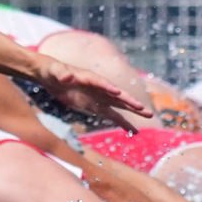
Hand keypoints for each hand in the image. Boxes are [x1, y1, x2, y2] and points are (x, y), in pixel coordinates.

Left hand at [33, 63, 160, 125]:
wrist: (52, 75)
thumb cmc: (53, 70)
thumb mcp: (55, 71)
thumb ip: (61, 73)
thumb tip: (67, 76)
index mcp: (88, 77)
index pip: (100, 82)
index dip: (108, 87)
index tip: (117, 93)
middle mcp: (98, 87)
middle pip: (116, 95)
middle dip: (130, 101)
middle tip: (144, 109)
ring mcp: (99, 97)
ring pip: (119, 106)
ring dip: (133, 111)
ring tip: (149, 115)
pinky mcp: (96, 107)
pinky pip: (112, 116)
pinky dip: (122, 123)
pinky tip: (134, 131)